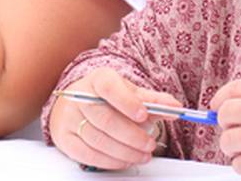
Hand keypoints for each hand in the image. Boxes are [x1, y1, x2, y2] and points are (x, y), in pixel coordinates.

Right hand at [50, 68, 178, 169]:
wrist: (76, 104)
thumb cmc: (107, 98)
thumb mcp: (130, 93)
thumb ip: (153, 100)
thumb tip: (175, 107)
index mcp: (98, 80)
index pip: (109, 87)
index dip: (127, 102)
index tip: (144, 114)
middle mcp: (80, 97)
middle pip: (106, 119)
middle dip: (132, 135)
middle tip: (150, 144)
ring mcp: (69, 118)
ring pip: (98, 140)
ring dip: (125, 152)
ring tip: (143, 154)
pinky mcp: (65, 138)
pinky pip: (88, 154)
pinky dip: (110, 161)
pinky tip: (125, 160)